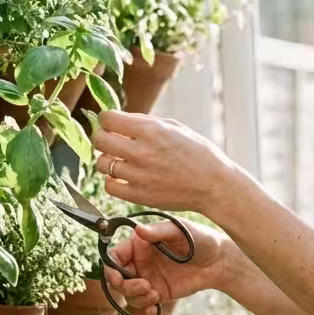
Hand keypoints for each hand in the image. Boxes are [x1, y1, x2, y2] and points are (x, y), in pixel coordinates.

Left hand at [92, 110, 247, 213]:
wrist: (213, 185)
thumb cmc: (198, 153)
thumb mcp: (176, 127)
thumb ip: (145, 121)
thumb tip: (119, 119)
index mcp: (152, 131)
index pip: (108, 119)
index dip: (107, 119)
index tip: (111, 123)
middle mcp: (142, 152)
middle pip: (99, 140)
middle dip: (103, 137)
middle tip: (111, 140)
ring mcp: (139, 176)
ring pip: (101, 163)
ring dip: (108, 159)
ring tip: (122, 160)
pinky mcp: (138, 196)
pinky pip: (109, 186)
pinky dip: (112, 180)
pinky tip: (124, 176)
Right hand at [103, 218, 230, 314]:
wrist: (219, 261)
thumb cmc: (199, 239)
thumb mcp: (180, 230)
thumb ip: (158, 232)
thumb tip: (139, 230)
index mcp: (139, 244)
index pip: (114, 256)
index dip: (110, 268)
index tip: (117, 278)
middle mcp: (140, 262)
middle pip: (118, 279)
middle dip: (126, 286)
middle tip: (144, 286)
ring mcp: (148, 278)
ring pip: (128, 295)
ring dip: (137, 298)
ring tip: (155, 295)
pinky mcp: (158, 293)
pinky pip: (143, 305)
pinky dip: (144, 310)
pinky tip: (154, 309)